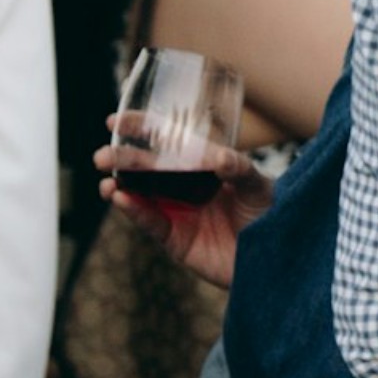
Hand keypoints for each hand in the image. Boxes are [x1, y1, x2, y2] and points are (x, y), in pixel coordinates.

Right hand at [94, 122, 273, 290]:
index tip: (115, 122)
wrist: (276, 255)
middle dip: (121, 162)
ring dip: (119, 188)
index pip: (166, 144)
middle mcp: (182, 188)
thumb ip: (239, 169)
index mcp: (200, 167)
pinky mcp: (174, 239)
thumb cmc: (269, 214)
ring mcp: (175, 212)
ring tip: (107, 182)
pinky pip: (149, 222)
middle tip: (102, 156)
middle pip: (145, 170)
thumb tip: (219, 157)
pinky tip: (121, 199)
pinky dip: (134, 211)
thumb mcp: (258, 186)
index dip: (141, 132)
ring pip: (138, 197)